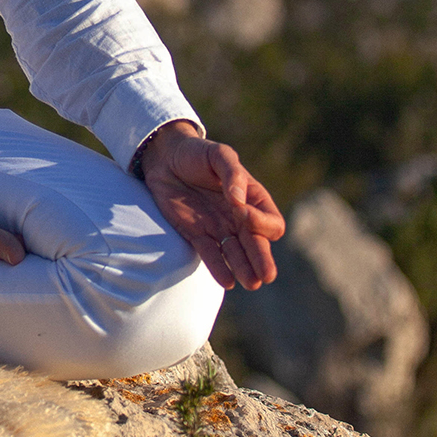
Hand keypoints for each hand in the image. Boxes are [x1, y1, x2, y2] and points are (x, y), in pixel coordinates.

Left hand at [138, 120, 284, 290]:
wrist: (165, 157)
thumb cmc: (197, 153)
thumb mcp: (218, 154)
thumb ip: (232, 173)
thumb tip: (239, 200)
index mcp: (253, 199)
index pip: (270, 222)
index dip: (260, 222)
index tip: (240, 211)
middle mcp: (239, 219)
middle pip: (257, 245)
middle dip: (261, 259)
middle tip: (265, 276)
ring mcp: (219, 228)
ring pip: (236, 255)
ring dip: (243, 268)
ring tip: (249, 283)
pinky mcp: (196, 234)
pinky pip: (211, 254)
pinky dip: (219, 268)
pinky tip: (226, 281)